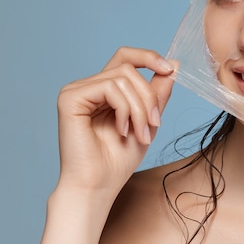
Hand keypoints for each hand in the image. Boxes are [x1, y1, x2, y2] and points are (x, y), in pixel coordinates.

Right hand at [55, 47, 175, 196]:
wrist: (98, 186)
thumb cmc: (118, 160)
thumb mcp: (147, 121)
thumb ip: (157, 94)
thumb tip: (173, 64)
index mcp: (104, 89)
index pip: (125, 58)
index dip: (148, 57)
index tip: (169, 69)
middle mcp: (88, 86)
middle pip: (128, 69)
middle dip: (149, 97)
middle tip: (154, 125)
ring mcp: (77, 90)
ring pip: (122, 77)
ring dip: (140, 108)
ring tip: (140, 134)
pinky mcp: (70, 98)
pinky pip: (109, 87)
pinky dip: (124, 109)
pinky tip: (122, 130)